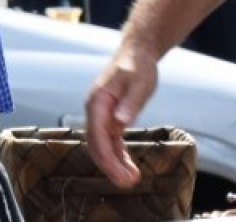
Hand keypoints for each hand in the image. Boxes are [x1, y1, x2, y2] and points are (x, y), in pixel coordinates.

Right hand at [86, 43, 157, 186]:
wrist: (138, 52)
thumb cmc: (137, 64)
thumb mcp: (139, 82)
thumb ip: (130, 102)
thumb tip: (120, 122)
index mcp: (97, 101)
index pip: (97, 136)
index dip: (106, 158)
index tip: (118, 174)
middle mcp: (96, 110)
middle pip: (97, 145)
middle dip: (110, 167)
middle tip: (127, 183)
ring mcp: (102, 115)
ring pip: (104, 146)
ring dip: (115, 164)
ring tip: (131, 179)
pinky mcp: (111, 118)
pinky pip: (112, 141)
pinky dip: (119, 155)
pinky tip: (128, 167)